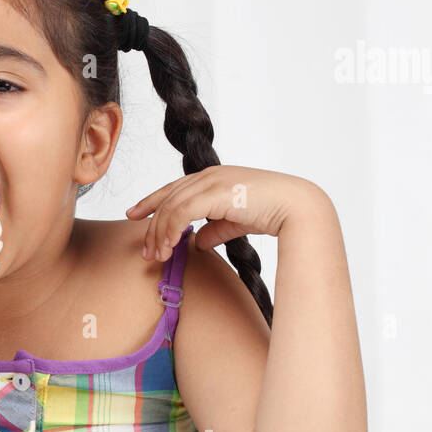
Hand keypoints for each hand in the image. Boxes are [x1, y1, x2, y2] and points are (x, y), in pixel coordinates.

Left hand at [125, 165, 323, 261]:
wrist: (297, 207)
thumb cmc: (273, 212)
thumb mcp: (235, 222)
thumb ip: (215, 229)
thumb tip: (197, 242)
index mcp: (212, 178)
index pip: (173, 189)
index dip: (151, 201)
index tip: (134, 215)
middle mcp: (208, 175)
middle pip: (167, 199)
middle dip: (152, 226)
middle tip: (145, 251)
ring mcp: (211, 181)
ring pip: (171, 207)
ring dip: (159, 233)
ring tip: (156, 256)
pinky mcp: (215, 192)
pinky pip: (182, 212)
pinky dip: (171, 230)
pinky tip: (168, 247)